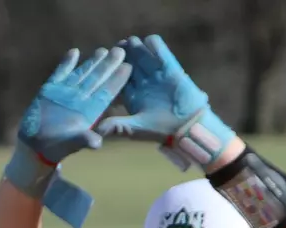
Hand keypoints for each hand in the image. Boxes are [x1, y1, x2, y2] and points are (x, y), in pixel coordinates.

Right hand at [15, 46, 131, 168]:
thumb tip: (97, 143)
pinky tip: (73, 52)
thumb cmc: (56, 147)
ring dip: (92, 62)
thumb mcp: (71, 144)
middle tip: (121, 51)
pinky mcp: (50, 90)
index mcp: (89, 111)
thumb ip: (83, 140)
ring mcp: (66, 93)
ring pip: (81, 73)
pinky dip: (65, 64)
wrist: (36, 145)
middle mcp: (80, 99)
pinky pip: (60, 73)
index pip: (106, 92)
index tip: (128, 67)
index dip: (117, 80)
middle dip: (108, 65)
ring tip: (103, 51)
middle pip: (97, 79)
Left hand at [97, 34, 235, 171]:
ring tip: (129, 41)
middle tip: (116, 48)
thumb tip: (98, 130)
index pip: (118, 80)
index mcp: (132, 96)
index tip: (102, 64)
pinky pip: (163, 55)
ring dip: (137, 49)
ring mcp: (156, 75)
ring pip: (144, 58)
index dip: (111, 72)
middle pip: (130, 65)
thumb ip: (118, 126)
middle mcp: (143, 84)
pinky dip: (157, 48)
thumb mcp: (136, 128)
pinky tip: (149, 40)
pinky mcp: (171, 70)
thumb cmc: (161, 129)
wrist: (187, 125)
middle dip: (123, 56)